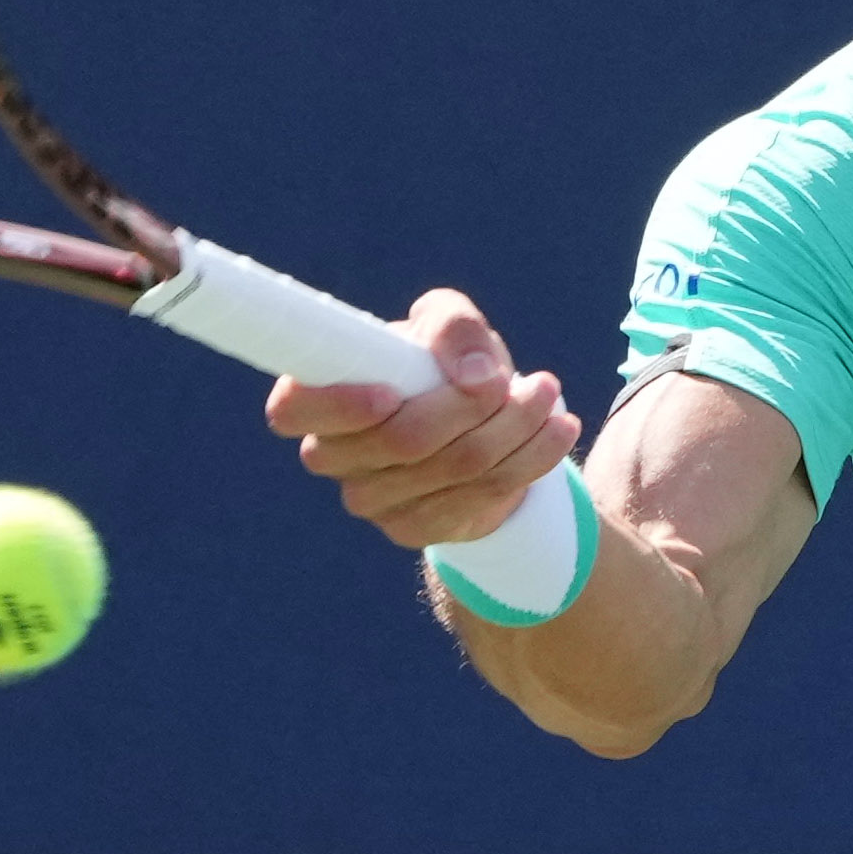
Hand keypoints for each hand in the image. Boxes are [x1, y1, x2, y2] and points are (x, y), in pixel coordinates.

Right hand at [263, 287, 581, 548]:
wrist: (476, 426)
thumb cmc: (443, 363)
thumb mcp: (447, 324)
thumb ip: (452, 327)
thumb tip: (473, 375)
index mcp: (316, 399)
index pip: (294, 409)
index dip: (341, 404)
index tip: (394, 390)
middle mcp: (333, 456)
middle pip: (403, 440)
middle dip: (475, 406)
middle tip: (530, 379)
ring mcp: (372, 501)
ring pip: (454, 467)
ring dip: (516, 427)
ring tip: (549, 394)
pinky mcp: (414, 529)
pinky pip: (481, 497)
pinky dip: (531, 459)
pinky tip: (558, 431)